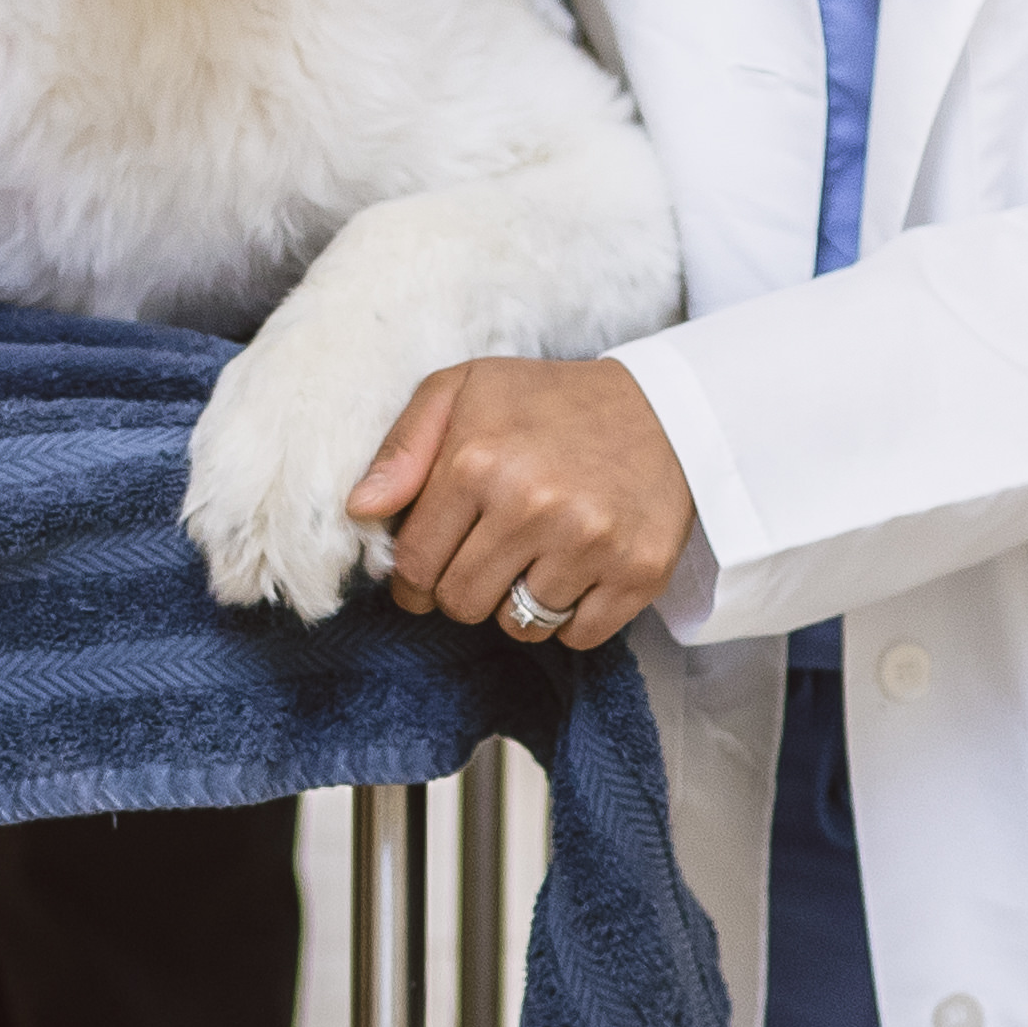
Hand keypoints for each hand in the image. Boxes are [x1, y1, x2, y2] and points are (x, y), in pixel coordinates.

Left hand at [350, 358, 693, 655]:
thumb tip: (362, 509)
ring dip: (517, 602)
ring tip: (535, 556)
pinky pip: (577, 636)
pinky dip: (570, 617)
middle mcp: (533, 505)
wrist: (665, 408)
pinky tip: (575, 571)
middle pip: (461, 602)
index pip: (414, 564)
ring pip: (519, 625)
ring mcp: (590, 542)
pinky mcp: (638, 572)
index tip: (426, 568)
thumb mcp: (464, 391)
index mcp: (477, 461)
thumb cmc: (550, 402)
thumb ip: (403, 447)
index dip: (412, 577)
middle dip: (461, 590)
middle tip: (484, 558)